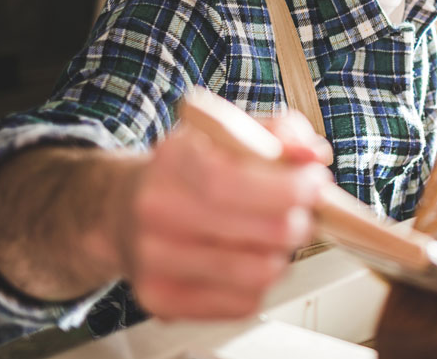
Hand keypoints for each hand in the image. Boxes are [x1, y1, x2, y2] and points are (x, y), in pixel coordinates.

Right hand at [112, 109, 331, 320]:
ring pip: (259, 273)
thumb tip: (313, 154)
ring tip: (272, 237)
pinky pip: (243, 303)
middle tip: (301, 211)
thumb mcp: (228, 134)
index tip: (314, 183)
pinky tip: (246, 259)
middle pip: (260, 231)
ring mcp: (154, 260)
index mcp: (173, 159)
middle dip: (299, 221)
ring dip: (283, 255)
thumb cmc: (184, 171)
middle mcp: (157, 210)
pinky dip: (260, 284)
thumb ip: (279, 133)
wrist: (122, 210)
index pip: (231, 182)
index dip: (287, 188)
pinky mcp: (162, 301)